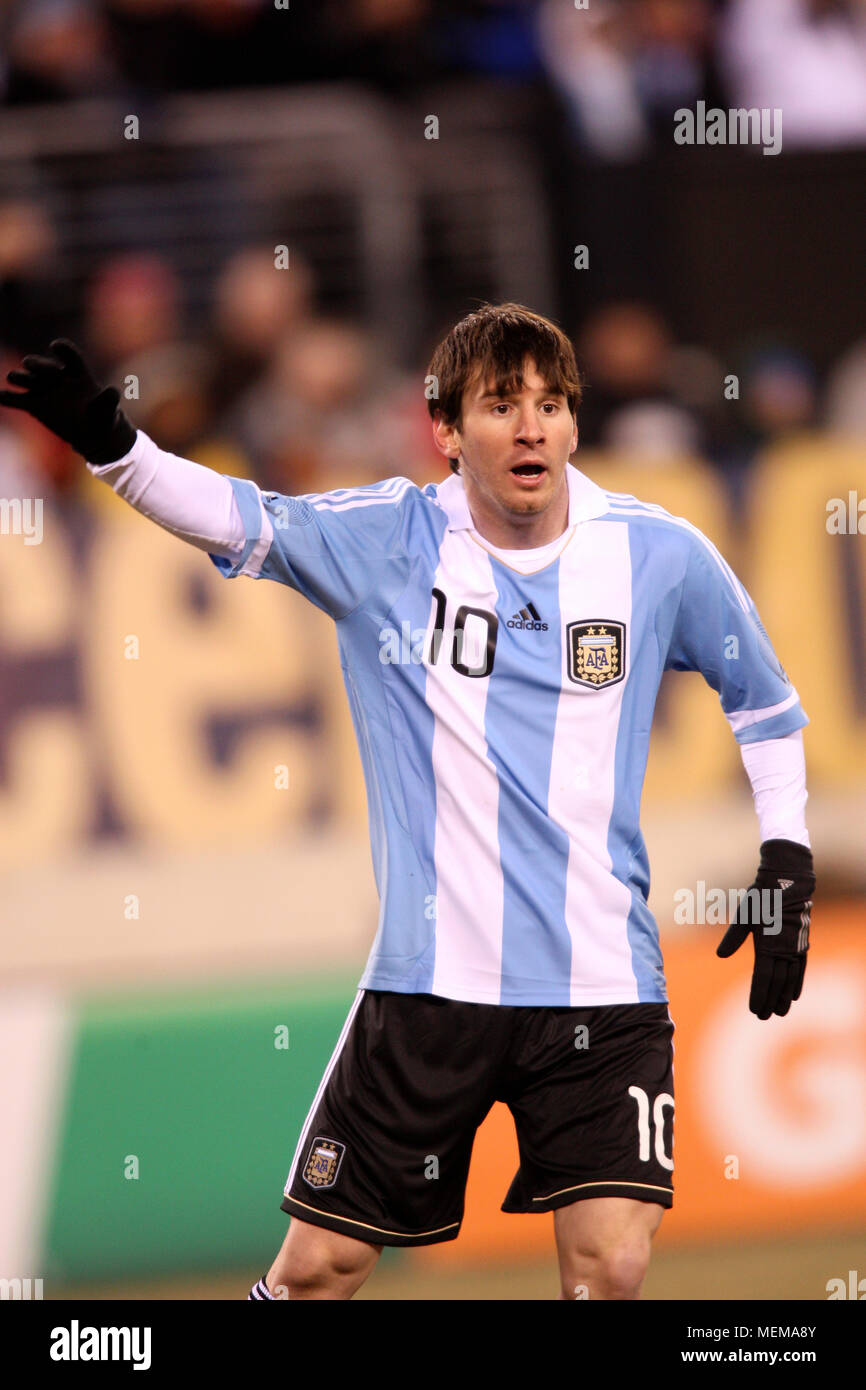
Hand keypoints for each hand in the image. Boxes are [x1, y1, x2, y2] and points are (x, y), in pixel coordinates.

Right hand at [0, 338, 135, 463]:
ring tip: (12, 377)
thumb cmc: (104, 418)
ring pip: (29, 380)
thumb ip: (110, 400)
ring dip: (20, 377)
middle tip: (29, 363)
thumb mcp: (109, 411)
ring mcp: (44, 390)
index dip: (64, 351)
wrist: (93, 434)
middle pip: (45, 367)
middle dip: (38, 365)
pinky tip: (0, 395)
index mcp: (78, 374)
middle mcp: (58, 378)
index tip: (56, 346)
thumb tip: (113, 391)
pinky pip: (18, 399)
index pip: (71, 358)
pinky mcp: (34, 405)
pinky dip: (8, 398)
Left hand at [716, 838, 814, 1018]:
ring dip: (784, 997)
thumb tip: (720, 955)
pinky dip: (797, 983)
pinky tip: (794, 994)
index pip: (762, 978)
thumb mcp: (744, 915)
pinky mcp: (801, 944)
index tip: (754, 1010)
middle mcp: (784, 950)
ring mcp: (795, 948)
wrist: (787, 883)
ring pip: (790, 979)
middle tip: (764, 1018)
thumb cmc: (761, 898)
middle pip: (777, 983)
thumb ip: (734, 937)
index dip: (758, 995)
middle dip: (770, 1001)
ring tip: (780, 1013)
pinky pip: (800, 969)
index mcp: (768, 945)